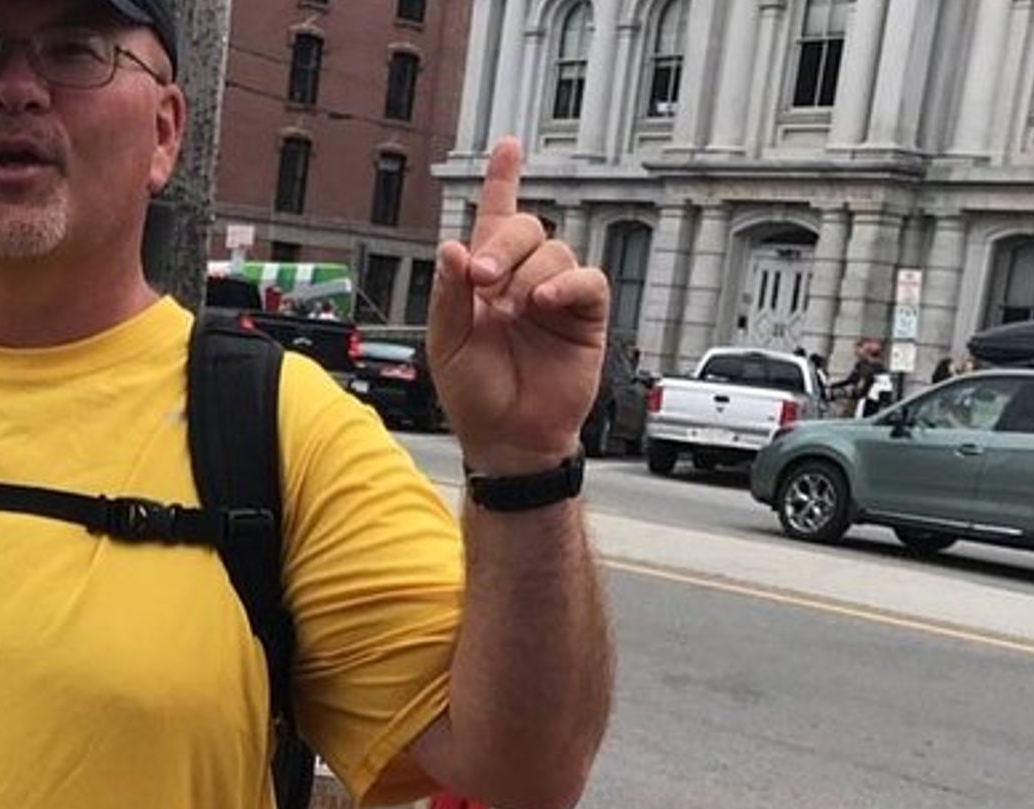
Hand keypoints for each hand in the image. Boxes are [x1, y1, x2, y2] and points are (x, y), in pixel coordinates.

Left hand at [428, 138, 609, 475]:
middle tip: (482, 275)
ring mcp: (554, 297)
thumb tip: (454, 247)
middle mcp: (520, 281)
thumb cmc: (474, 395)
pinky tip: (543, 301)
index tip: (508, 147)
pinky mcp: (584, 316)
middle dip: (503, 242)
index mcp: (483, 282)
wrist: (507, 437)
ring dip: (529, 270)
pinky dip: (566, 284)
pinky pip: (586, 281)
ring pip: (554, 250)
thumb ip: (449, 295)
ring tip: (514, 304)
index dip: (502, 183)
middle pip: (525, 228)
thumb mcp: (447, 343)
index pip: (494, 221)